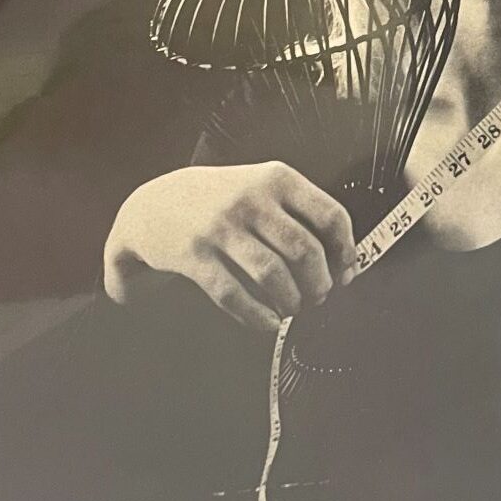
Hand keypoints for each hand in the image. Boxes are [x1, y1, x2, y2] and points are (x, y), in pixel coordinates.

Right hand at [102, 161, 355, 333]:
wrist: (154, 204)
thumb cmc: (219, 199)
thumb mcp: (260, 185)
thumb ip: (297, 212)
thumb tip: (341, 257)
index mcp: (276, 178)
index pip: (329, 215)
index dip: (345, 251)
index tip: (346, 273)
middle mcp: (251, 198)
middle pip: (305, 250)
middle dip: (320, 284)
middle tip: (319, 297)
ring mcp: (221, 226)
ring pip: (273, 275)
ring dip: (291, 301)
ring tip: (292, 308)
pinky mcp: (194, 255)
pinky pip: (234, 294)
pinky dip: (257, 316)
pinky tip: (267, 322)